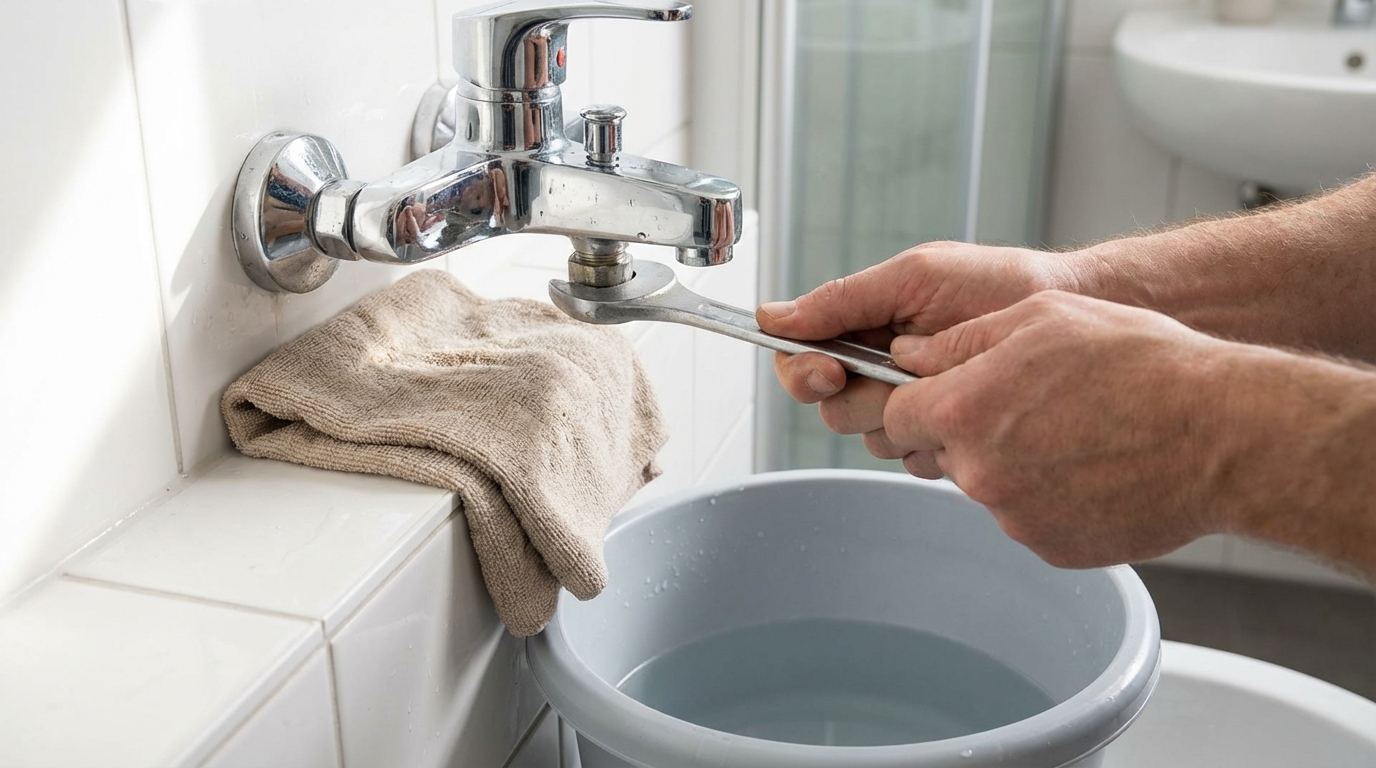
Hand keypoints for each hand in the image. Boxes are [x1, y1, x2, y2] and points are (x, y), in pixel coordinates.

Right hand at [757, 241, 1075, 475]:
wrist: (1072, 313)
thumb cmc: (998, 285)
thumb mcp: (915, 278)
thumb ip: (842, 299)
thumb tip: (773, 314)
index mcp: (863, 328)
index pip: (800, 359)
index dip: (802, 371)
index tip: (829, 370)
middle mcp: (879, 371)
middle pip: (829, 406)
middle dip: (861, 397)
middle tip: (900, 378)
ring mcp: (912, 407)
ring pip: (871, 438)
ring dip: (903, 418)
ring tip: (950, 386)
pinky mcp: (945, 437)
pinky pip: (915, 458)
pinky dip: (936, 440)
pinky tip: (967, 413)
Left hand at [883, 291, 1230, 566]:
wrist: (1222, 435)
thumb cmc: (1139, 363)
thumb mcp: (1041, 317)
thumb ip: (958, 341)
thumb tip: (906, 356)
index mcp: (963, 411)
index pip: (896, 415)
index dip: (918, 398)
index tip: (946, 389)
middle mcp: (978, 473)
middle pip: (943, 452)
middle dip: (971, 428)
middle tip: (1033, 404)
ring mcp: (1015, 518)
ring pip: (989, 485)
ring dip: (1014, 461)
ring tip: (1078, 430)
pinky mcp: (1052, 548)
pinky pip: (1030, 517)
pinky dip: (1051, 495)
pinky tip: (1096, 465)